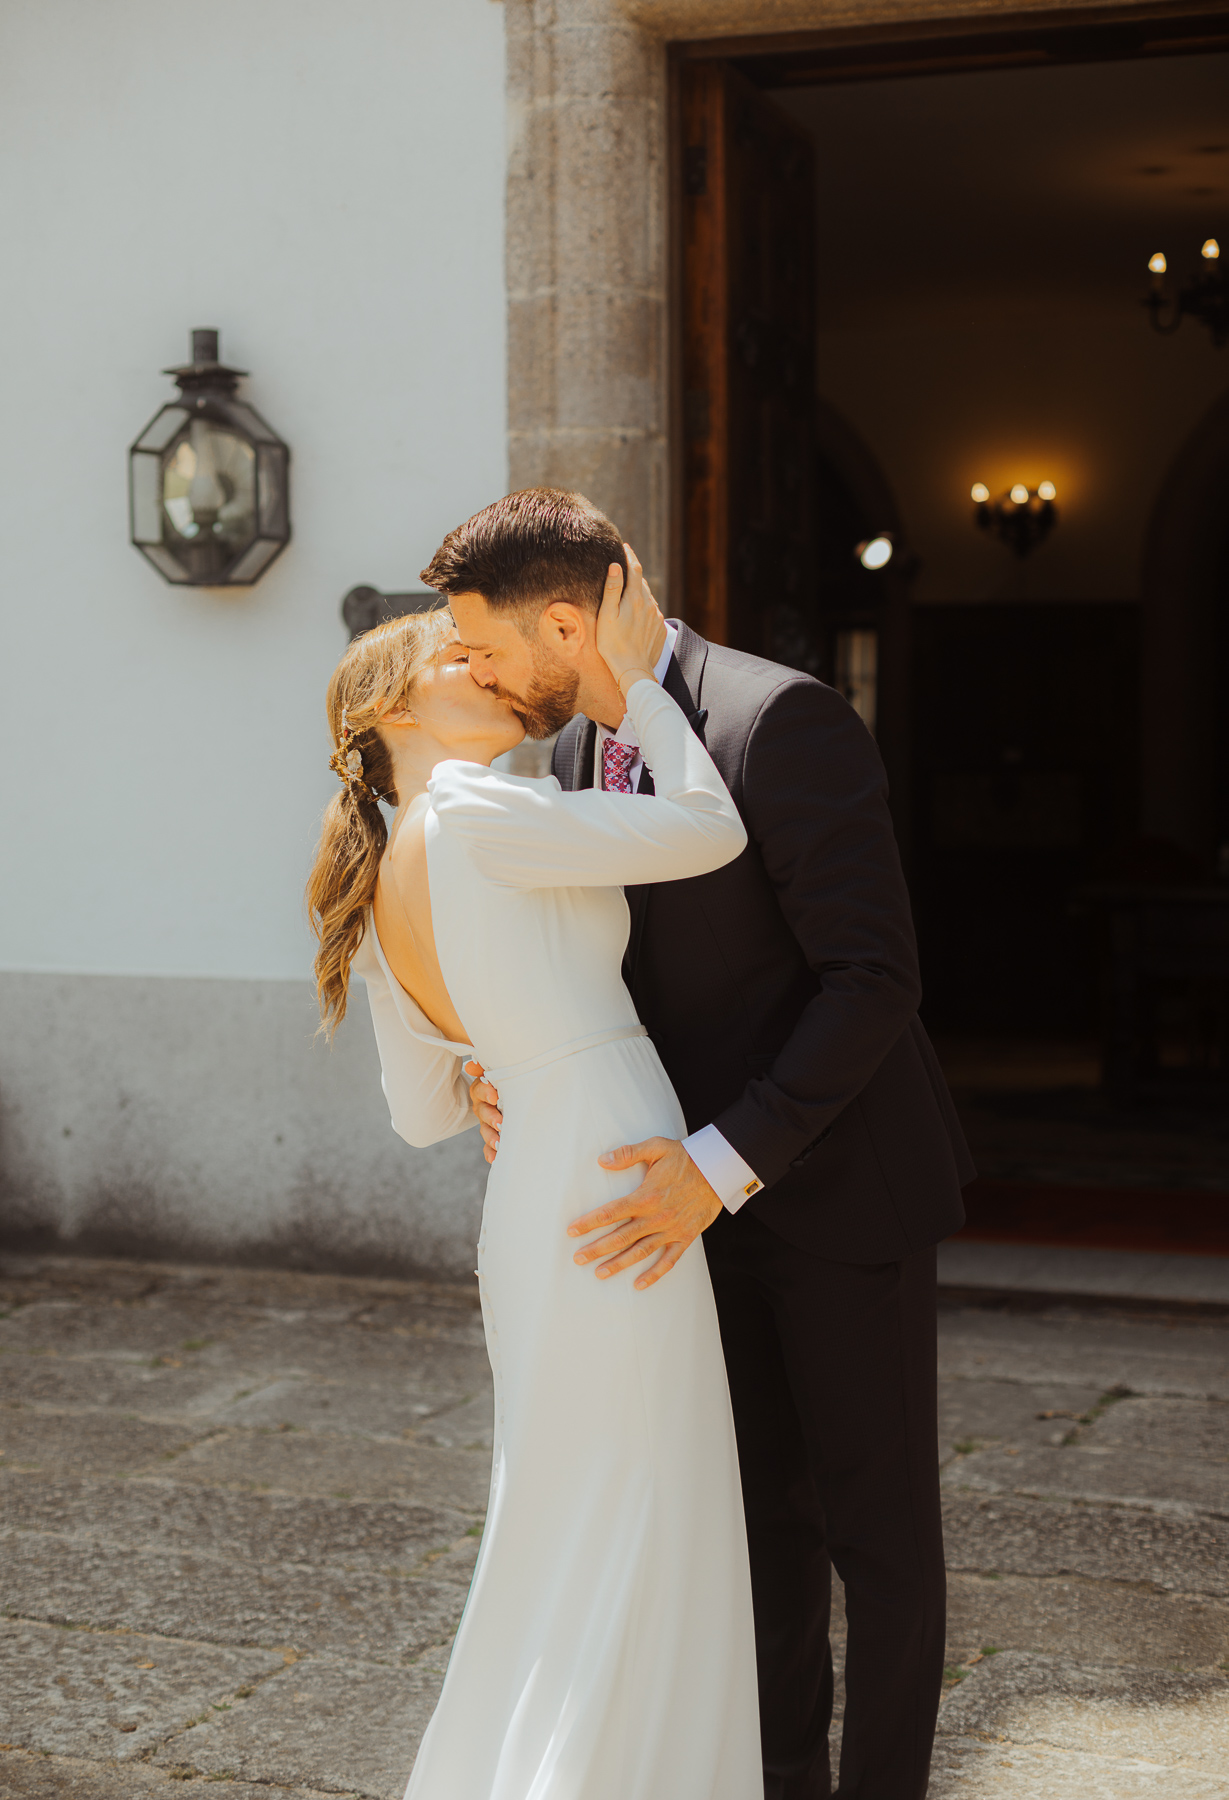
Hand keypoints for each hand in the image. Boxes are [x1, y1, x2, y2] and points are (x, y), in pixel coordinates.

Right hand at [465, 1061, 501, 1164]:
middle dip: (490, 1118)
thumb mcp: (500, 1071)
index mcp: (483, 1089)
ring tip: (499, 1143)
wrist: (521, 1094)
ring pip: (486, 1130)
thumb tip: (472, 1065)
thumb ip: (487, 1067)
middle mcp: (483, 1106)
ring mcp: (488, 1122)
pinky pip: (489, 1147)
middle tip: (500, 1123)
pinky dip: (491, 1152)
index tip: (494, 1097)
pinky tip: (495, 1158)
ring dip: (491, 1137)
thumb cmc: (510, 1078)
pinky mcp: (494, 1136)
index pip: (480, 1089)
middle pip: (482, 1112)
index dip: (485, 1092)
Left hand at [568, 1138, 722, 1288]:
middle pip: (620, 1237)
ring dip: (619, 1263)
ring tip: (599, 1273)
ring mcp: (671, 1229)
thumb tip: (602, 1160)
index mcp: (645, 1196)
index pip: (610, 1213)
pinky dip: (654, 1274)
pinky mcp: (686, 1237)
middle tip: (578, 1258)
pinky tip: (639, 1284)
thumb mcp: (656, 1147)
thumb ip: (628, 1154)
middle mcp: (656, 1217)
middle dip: (597, 1249)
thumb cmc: (686, 1157)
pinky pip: (669, 1260)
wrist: (719, 1169)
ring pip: (640, 1252)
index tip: (572, 1231)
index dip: (589, 1223)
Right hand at [595, 544, 665, 690]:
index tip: (625, 546)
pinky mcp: (659, 629)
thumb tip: (616, 565)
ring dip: (639, 592)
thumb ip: (612, 589)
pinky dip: (644, 608)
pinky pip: (652, 612)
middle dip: (634, 573)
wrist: (632, 669)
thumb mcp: (607, 615)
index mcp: (635, 598)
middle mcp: (650, 605)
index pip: (635, 569)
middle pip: (642, 582)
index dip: (630, 556)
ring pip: (648, 598)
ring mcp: (656, 617)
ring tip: (628, 593)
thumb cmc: (613, 643)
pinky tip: (635, 616)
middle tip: (624, 567)